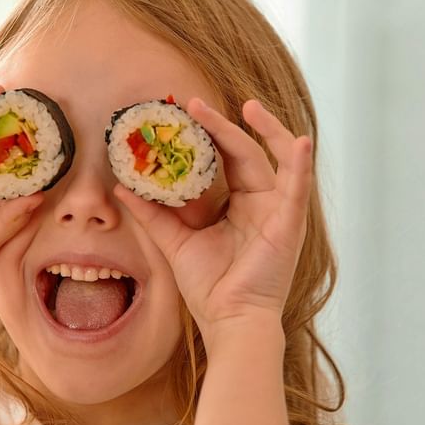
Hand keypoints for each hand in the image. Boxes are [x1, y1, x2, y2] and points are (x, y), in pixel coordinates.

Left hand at [115, 98, 312, 341]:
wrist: (228, 320)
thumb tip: (122, 189)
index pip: (226, 160)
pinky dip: (302, 163)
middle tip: (195, 104)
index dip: (208, 135)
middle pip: (248, 152)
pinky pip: (299, 187)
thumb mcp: (175, 242)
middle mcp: (262, 203)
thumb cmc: (209, 287)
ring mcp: (279, 211)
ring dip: (267, 129)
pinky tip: (300, 141)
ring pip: (277, 158)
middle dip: (224, 126)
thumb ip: (152, 214)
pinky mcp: (290, 223)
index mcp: (240, 205)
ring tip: (248, 106)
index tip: (183, 113)